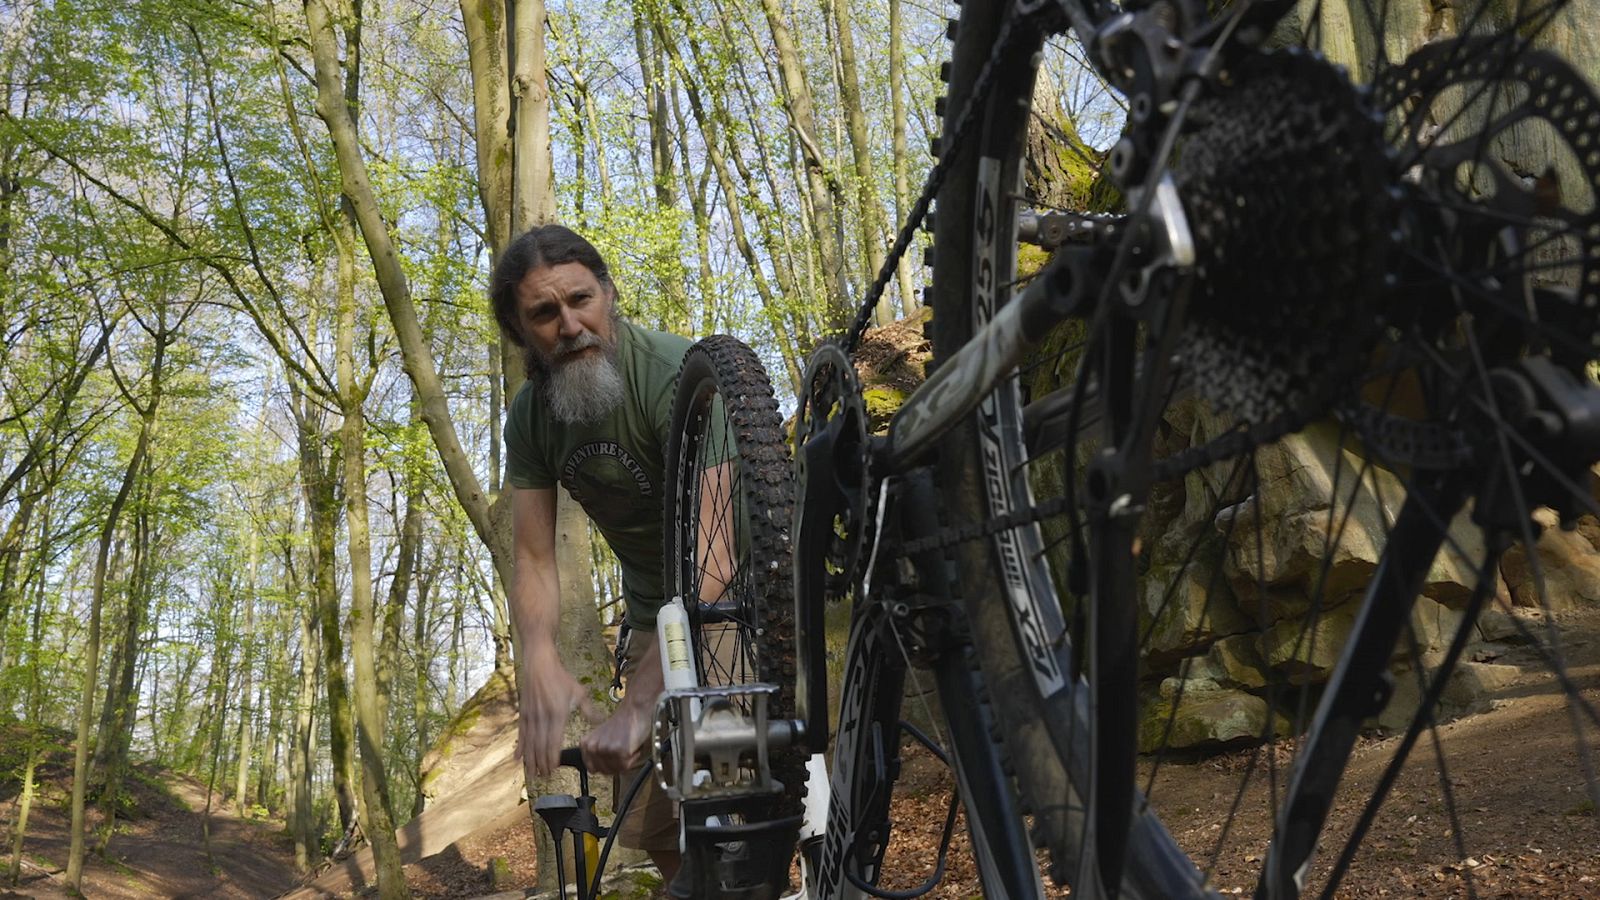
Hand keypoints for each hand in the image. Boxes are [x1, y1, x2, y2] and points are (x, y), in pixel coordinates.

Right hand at [518, 651, 599, 778]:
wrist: (539, 665)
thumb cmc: (561, 678)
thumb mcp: (578, 692)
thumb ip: (589, 710)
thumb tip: (602, 721)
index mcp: (558, 714)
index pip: (554, 741)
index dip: (552, 757)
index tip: (553, 769)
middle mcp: (542, 718)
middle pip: (541, 746)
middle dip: (542, 763)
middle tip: (543, 778)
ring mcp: (531, 717)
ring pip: (530, 743)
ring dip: (530, 760)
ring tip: (531, 774)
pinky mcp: (523, 714)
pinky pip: (521, 735)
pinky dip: (519, 748)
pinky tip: (517, 759)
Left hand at [579, 694, 655, 774]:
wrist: (633, 710)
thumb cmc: (621, 723)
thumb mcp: (600, 738)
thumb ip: (596, 753)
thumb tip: (596, 770)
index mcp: (586, 744)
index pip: (592, 769)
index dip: (605, 767)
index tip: (612, 760)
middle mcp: (593, 748)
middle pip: (605, 771)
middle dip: (616, 765)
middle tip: (623, 752)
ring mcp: (606, 750)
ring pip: (617, 770)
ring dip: (626, 761)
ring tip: (628, 746)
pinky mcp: (620, 752)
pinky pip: (627, 765)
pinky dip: (633, 758)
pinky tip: (632, 746)